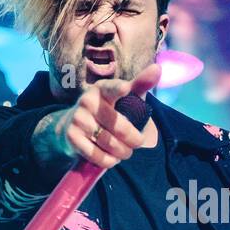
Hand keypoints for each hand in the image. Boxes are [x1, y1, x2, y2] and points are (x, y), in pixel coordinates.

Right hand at [35, 63, 159, 169]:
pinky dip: (109, 161)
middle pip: (121, 127)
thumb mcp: (124, 96)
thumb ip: (141, 83)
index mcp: (102, 88)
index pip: (113, 89)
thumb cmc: (107, 109)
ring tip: (125, 152)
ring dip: (123, 152)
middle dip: (134, 140)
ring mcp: (78, 119)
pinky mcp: (72, 137)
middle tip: (137, 143)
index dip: (119, 89)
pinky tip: (111, 158)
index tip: (126, 88)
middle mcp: (87, 101)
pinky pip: (98, 156)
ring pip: (111, 144)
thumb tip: (158, 68)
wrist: (72, 124)